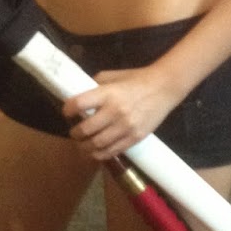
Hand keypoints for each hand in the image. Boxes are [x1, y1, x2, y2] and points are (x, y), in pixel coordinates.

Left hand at [62, 65, 180, 161]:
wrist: (164, 88)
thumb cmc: (137, 79)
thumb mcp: (114, 76)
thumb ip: (96, 85)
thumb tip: (80, 95)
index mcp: (108, 93)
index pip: (79, 104)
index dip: (68, 109)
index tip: (66, 112)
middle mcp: (115, 111)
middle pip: (86, 129)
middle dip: (75, 133)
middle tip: (74, 133)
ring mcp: (125, 127)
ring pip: (97, 144)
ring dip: (85, 147)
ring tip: (82, 145)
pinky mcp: (134, 138)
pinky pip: (113, 151)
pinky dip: (100, 154)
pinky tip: (95, 152)